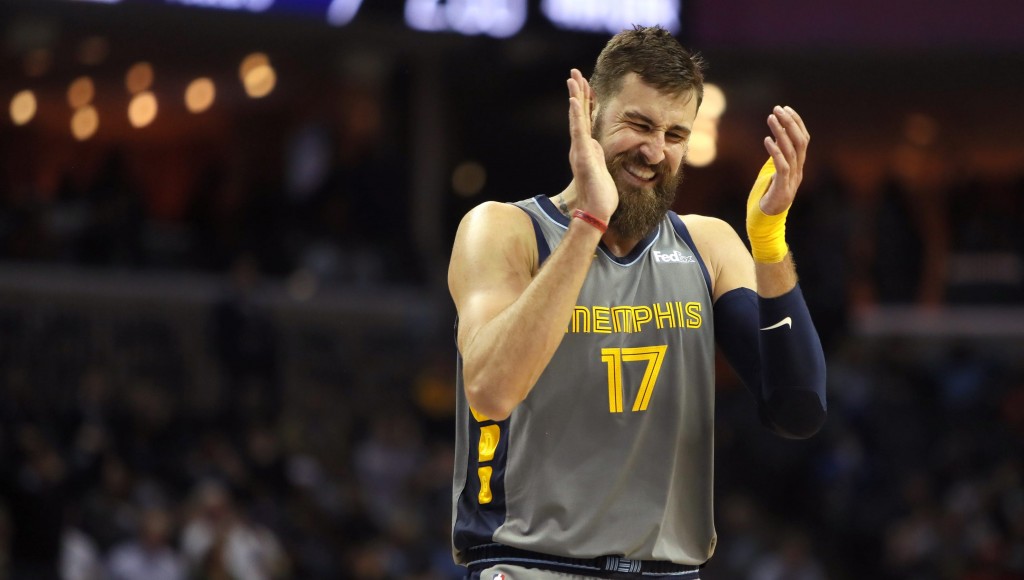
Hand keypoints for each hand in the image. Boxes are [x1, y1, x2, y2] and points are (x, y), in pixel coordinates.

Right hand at [567, 68, 616, 221]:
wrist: (596, 211)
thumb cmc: (602, 197)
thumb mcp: (604, 172)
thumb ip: (601, 160)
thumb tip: (601, 154)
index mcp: (587, 149)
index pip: (586, 120)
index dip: (585, 102)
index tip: (585, 84)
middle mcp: (581, 147)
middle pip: (579, 114)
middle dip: (578, 92)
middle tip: (574, 72)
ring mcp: (580, 149)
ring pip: (577, 118)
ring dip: (575, 97)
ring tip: (572, 78)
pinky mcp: (582, 154)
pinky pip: (578, 130)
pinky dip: (575, 113)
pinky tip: (574, 99)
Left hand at [760, 105, 809, 214]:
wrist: (765, 222)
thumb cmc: (767, 196)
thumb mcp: (773, 173)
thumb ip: (777, 158)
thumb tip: (775, 139)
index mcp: (798, 165)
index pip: (803, 139)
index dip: (796, 122)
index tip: (785, 108)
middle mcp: (798, 170)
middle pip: (800, 141)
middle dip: (790, 123)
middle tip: (777, 109)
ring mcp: (792, 180)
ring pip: (792, 151)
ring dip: (781, 132)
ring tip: (771, 118)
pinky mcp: (782, 188)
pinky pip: (783, 167)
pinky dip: (776, 152)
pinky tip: (767, 140)